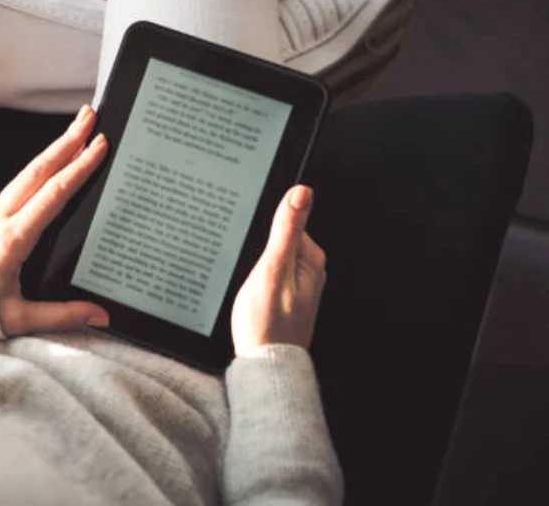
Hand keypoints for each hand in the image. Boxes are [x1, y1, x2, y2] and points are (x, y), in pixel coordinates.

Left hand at [0, 105, 109, 336]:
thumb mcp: (18, 318)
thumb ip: (62, 315)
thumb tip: (101, 316)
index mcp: (13, 239)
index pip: (53, 194)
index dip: (78, 168)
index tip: (98, 145)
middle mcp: (1, 219)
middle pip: (39, 170)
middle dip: (67, 140)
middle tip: (91, 116)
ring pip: (28, 172)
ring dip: (53, 148)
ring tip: (76, 128)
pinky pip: (19, 184)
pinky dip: (40, 166)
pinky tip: (51, 161)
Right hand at [231, 185, 326, 354]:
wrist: (265, 366)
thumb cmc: (268, 324)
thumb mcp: (272, 268)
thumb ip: (286, 229)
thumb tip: (302, 192)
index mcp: (311, 258)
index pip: (287, 222)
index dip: (264, 230)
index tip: (250, 245)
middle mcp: (310, 271)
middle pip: (278, 241)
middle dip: (258, 250)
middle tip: (248, 272)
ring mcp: (299, 287)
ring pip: (272, 260)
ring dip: (256, 268)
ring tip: (249, 287)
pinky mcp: (286, 299)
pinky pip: (270, 277)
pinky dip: (257, 282)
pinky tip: (251, 296)